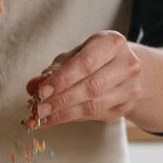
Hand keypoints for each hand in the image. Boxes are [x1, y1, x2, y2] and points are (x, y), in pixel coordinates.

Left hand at [25, 31, 143, 127]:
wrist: (128, 71)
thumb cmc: (95, 59)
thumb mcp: (75, 55)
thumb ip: (54, 69)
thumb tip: (33, 86)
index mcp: (113, 43)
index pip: (85, 63)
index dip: (62, 79)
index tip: (41, 92)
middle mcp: (127, 64)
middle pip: (91, 87)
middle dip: (61, 100)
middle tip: (39, 109)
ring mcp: (130, 88)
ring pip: (94, 105)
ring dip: (65, 114)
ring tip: (43, 117)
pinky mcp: (126, 106)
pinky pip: (96, 116)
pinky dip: (72, 118)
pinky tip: (54, 119)